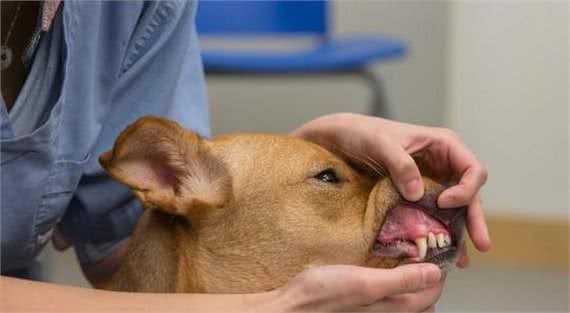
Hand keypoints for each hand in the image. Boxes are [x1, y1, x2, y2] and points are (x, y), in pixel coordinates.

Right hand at [264, 264, 442, 311]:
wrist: (293, 306)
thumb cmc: (324, 295)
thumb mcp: (365, 283)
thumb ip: (400, 280)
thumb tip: (434, 274)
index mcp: (394, 307)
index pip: (432, 292)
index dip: (439, 271)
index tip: (438, 248)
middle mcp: (387, 310)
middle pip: (421, 299)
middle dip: (429, 277)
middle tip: (427, 251)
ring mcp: (373, 307)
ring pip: (404, 296)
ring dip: (411, 278)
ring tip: (409, 256)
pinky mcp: (360, 301)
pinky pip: (386, 292)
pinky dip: (393, 279)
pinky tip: (383, 265)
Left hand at [292, 113, 491, 266]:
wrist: (343, 137)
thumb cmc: (363, 132)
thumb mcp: (380, 144)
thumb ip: (401, 165)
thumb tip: (418, 193)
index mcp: (443, 144)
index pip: (472, 170)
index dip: (465, 190)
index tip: (444, 203)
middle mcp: (443, 162)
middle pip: (470, 192)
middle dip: (475, 218)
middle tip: (481, 244)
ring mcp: (432, 178)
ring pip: (455, 206)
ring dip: (460, 230)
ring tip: (462, 259)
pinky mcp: (418, 191)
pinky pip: (435, 211)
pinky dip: (440, 228)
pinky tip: (441, 249)